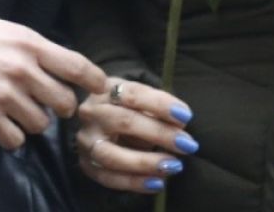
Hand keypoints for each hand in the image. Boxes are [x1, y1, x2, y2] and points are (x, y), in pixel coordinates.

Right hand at [0, 15, 106, 150]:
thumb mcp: (9, 32)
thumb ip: (36, 50)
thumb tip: (63, 70)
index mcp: (30, 45)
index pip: (76, 66)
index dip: (94, 80)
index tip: (99, 88)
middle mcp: (22, 70)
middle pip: (64, 102)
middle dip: (61, 107)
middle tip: (50, 105)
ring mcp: (4, 95)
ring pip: (41, 124)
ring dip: (34, 122)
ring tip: (18, 111)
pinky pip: (15, 139)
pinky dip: (12, 136)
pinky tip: (2, 125)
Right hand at [76, 78, 197, 194]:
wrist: (99, 124)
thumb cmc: (127, 109)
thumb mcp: (141, 100)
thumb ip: (159, 108)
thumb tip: (180, 123)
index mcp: (105, 90)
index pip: (133, 94)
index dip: (160, 104)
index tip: (185, 116)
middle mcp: (92, 113)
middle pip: (124, 122)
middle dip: (159, 134)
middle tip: (187, 144)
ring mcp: (87, 141)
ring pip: (112, 155)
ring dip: (146, 163)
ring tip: (173, 165)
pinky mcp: (87, 165)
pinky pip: (110, 178)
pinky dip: (136, 183)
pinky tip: (158, 183)